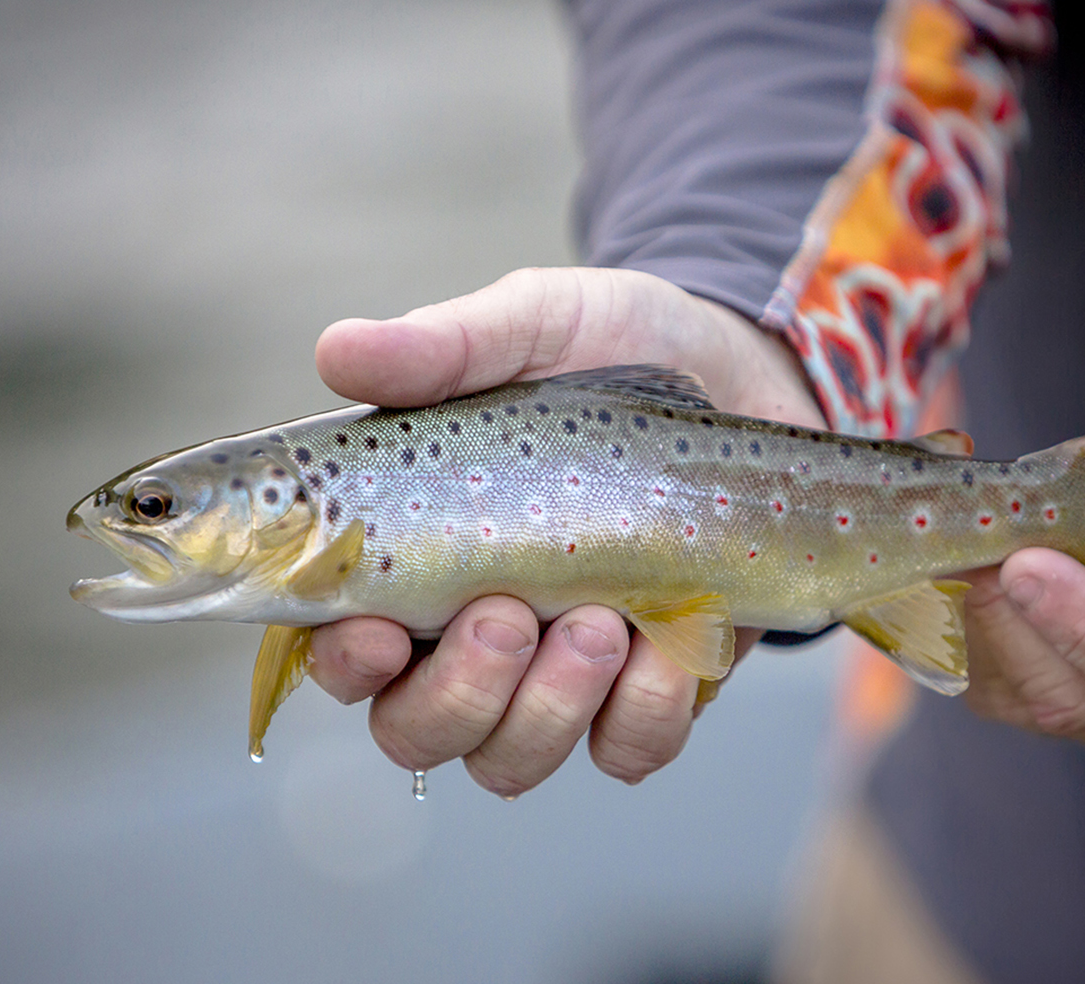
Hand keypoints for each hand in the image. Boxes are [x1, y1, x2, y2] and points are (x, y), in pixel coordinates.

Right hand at [308, 267, 823, 795]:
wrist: (746, 368)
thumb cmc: (614, 344)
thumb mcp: (534, 325)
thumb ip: (444, 348)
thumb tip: (337, 351)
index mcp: (420, 552)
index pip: (343, 647)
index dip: (344, 664)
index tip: (380, 630)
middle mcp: (478, 631)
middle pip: (418, 732)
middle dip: (459, 695)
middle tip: (511, 613)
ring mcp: (565, 672)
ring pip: (514, 760)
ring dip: (550, 709)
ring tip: (602, 622)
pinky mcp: (654, 686)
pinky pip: (630, 749)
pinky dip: (647, 711)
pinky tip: (671, 641)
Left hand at [960, 383, 1084, 755]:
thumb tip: (1044, 482)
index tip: (1024, 565)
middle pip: (1075, 698)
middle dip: (999, 617)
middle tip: (954, 538)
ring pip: (1025, 696)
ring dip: (967, 622)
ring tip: (941, 542)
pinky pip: (1004, 682)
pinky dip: (960, 625)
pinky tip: (948, 561)